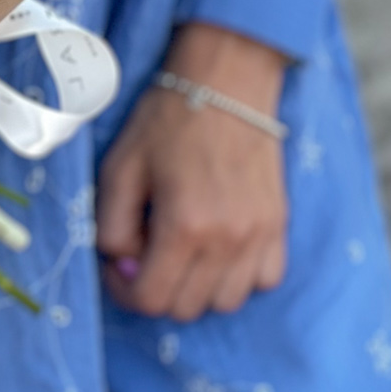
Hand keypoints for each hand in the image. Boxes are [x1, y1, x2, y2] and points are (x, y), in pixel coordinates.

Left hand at [96, 23, 289, 321]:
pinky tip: (218, 247)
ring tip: (181, 250)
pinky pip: (264, 280)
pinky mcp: (279, 226)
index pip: (152, 299)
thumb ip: (111, 226)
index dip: (124, 290)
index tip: (117, 264)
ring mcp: (260, 237)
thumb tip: (123, 264)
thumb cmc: (167, 119)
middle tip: (143, 251)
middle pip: (188, 308)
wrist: (226, 83)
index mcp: (184, 226)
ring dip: (197, 287)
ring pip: (226, 301)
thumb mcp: (120, 167)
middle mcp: (228, 241)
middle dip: (156, 289)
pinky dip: (238, 276)